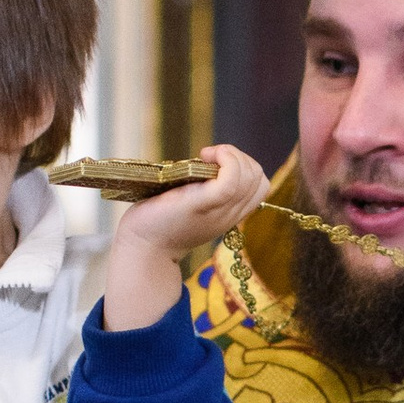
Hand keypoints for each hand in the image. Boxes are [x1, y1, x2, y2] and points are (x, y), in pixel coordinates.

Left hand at [101, 142, 269, 329]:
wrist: (143, 247)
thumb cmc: (159, 222)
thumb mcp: (192, 207)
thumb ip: (206, 192)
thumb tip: (208, 162)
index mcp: (229, 215)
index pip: (259, 186)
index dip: (244, 166)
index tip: (216, 163)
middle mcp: (230, 214)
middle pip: (258, 177)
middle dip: (239, 157)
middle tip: (209, 157)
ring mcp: (220, 210)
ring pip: (250, 175)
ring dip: (231, 155)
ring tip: (206, 156)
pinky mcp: (204, 203)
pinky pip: (232, 178)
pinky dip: (226, 158)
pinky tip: (205, 155)